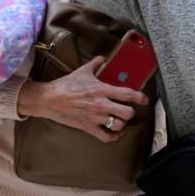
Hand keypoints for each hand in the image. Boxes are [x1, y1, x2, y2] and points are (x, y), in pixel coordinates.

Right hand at [17, 56, 148, 142]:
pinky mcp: (88, 127)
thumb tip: (102, 58)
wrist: (50, 99)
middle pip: (126, 113)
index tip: (144, 98)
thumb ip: (95, 64)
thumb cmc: (66, 85)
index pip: (127, 94)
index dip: (139, 97)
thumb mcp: (82, 71)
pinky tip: (115, 131)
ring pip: (118, 125)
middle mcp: (101, 105)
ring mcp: (95, 118)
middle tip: (129, 109)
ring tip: (121, 119)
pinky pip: (106, 137)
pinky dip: (113, 136)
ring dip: (122, 123)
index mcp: (101, 90)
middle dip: (131, 112)